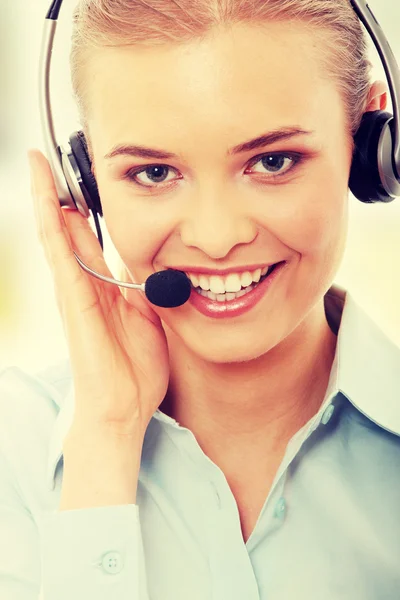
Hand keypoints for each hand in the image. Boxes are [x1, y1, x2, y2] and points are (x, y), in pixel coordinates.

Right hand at [28, 148, 169, 439]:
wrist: (124, 407)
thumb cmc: (135, 369)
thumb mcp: (149, 318)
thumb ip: (146, 290)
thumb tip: (153, 265)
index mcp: (103, 287)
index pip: (87, 238)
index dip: (83, 207)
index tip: (84, 175)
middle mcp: (83, 285)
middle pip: (65, 229)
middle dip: (58, 193)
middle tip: (50, 154)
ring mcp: (75, 293)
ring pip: (56, 236)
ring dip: (48, 199)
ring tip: (39, 164)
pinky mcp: (74, 302)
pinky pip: (61, 257)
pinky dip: (53, 227)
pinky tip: (49, 201)